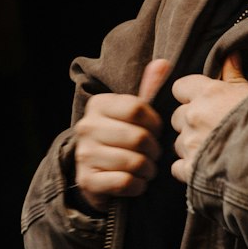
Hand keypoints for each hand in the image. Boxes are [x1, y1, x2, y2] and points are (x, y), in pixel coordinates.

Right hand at [73, 59, 172, 210]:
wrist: (96, 173)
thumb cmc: (121, 137)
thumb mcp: (132, 111)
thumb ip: (148, 88)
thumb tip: (164, 63)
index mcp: (98, 104)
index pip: (137, 109)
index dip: (155, 123)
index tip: (156, 131)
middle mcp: (86, 127)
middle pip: (138, 137)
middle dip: (154, 150)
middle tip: (155, 154)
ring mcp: (84, 155)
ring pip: (134, 162)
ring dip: (148, 169)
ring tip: (148, 168)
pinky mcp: (86, 180)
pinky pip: (125, 182)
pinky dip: (138, 185)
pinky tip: (137, 182)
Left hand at [169, 53, 247, 184]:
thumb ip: (233, 74)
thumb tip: (230, 54)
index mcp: (207, 93)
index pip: (179, 87)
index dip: (189, 96)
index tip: (202, 103)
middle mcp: (194, 116)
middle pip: (177, 117)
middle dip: (189, 123)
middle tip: (211, 129)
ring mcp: (191, 143)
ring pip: (178, 143)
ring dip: (191, 146)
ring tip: (214, 150)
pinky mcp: (191, 168)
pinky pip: (178, 167)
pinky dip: (189, 169)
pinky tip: (207, 167)